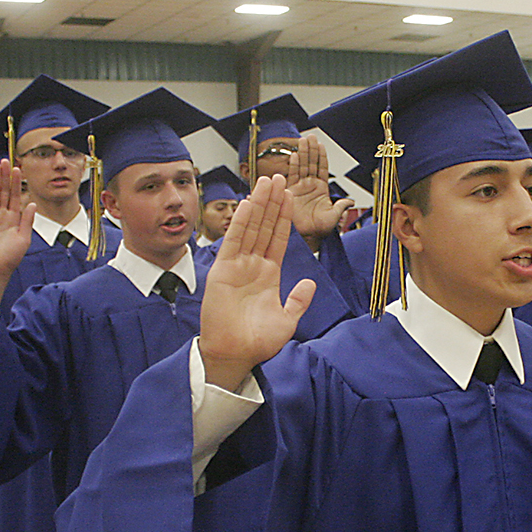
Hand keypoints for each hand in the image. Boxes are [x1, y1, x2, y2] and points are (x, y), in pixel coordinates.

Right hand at [199, 175, 314, 391]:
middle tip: (278, 177)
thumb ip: (298, 300)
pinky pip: (233, 242)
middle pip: (264, 227)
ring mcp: (237, 266)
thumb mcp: (287, 319)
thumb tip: (309, 283)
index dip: (283, 217)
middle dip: (272, 202)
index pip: (277, 238)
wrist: (236, 355)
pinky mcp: (223, 270)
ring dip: (259, 205)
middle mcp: (252, 266)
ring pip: (250, 228)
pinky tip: (247, 205)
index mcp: (268, 274)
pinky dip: (240, 223)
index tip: (288, 195)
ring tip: (267, 182)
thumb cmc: (258, 342)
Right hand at [285, 136, 353, 250]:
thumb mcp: (333, 217)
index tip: (320, 144)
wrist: (305, 237)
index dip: (321, 156)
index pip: (322, 168)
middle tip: (310, 137)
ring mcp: (300, 188)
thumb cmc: (319, 230)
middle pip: (311, 164)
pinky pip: (292, 176)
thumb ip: (341, 207)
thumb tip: (351, 201)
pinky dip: (293, 166)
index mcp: (322, 189)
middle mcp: (310, 186)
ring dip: (303, 153)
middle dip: (311, 150)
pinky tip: (295, 156)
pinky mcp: (290, 192)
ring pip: (302, 167)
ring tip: (302, 140)